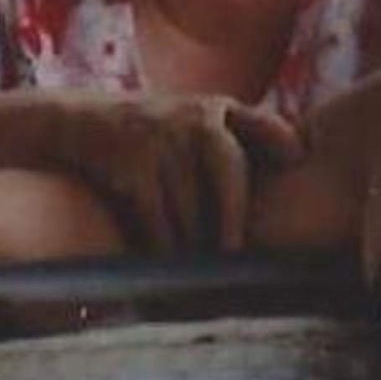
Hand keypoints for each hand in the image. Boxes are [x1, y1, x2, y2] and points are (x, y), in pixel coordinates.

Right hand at [44, 94, 304, 253]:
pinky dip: (163, 245)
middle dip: (235, 216)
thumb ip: (231, 140)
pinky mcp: (134, 163)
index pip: (264, 125)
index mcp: (218, 109)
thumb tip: (288, 169)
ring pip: (191, 206)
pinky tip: (167, 262)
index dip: (285, 144)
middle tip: (237, 253)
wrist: (81, 120)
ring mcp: (164, 139)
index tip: (298, 163)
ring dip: (194, 243)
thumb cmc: (152, 132)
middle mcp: (197, 119)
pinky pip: (158, 217)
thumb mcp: (193, 121)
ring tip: (202, 270)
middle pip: (230, 170)